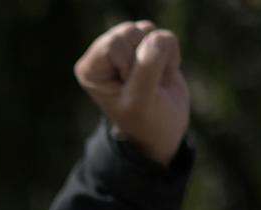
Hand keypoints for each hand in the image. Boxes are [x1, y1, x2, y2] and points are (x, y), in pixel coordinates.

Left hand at [75, 20, 188, 167]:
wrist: (162, 127)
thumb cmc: (144, 119)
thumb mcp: (141, 102)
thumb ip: (146, 69)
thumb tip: (157, 38)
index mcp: (90, 68)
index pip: (114, 44)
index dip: (130, 65)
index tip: (130, 87)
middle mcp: (102, 53)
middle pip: (130, 32)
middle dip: (145, 59)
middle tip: (143, 84)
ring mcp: (125, 46)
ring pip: (149, 31)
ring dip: (159, 59)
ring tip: (152, 80)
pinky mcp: (147, 43)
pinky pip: (167, 36)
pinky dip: (171, 57)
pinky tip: (161, 74)